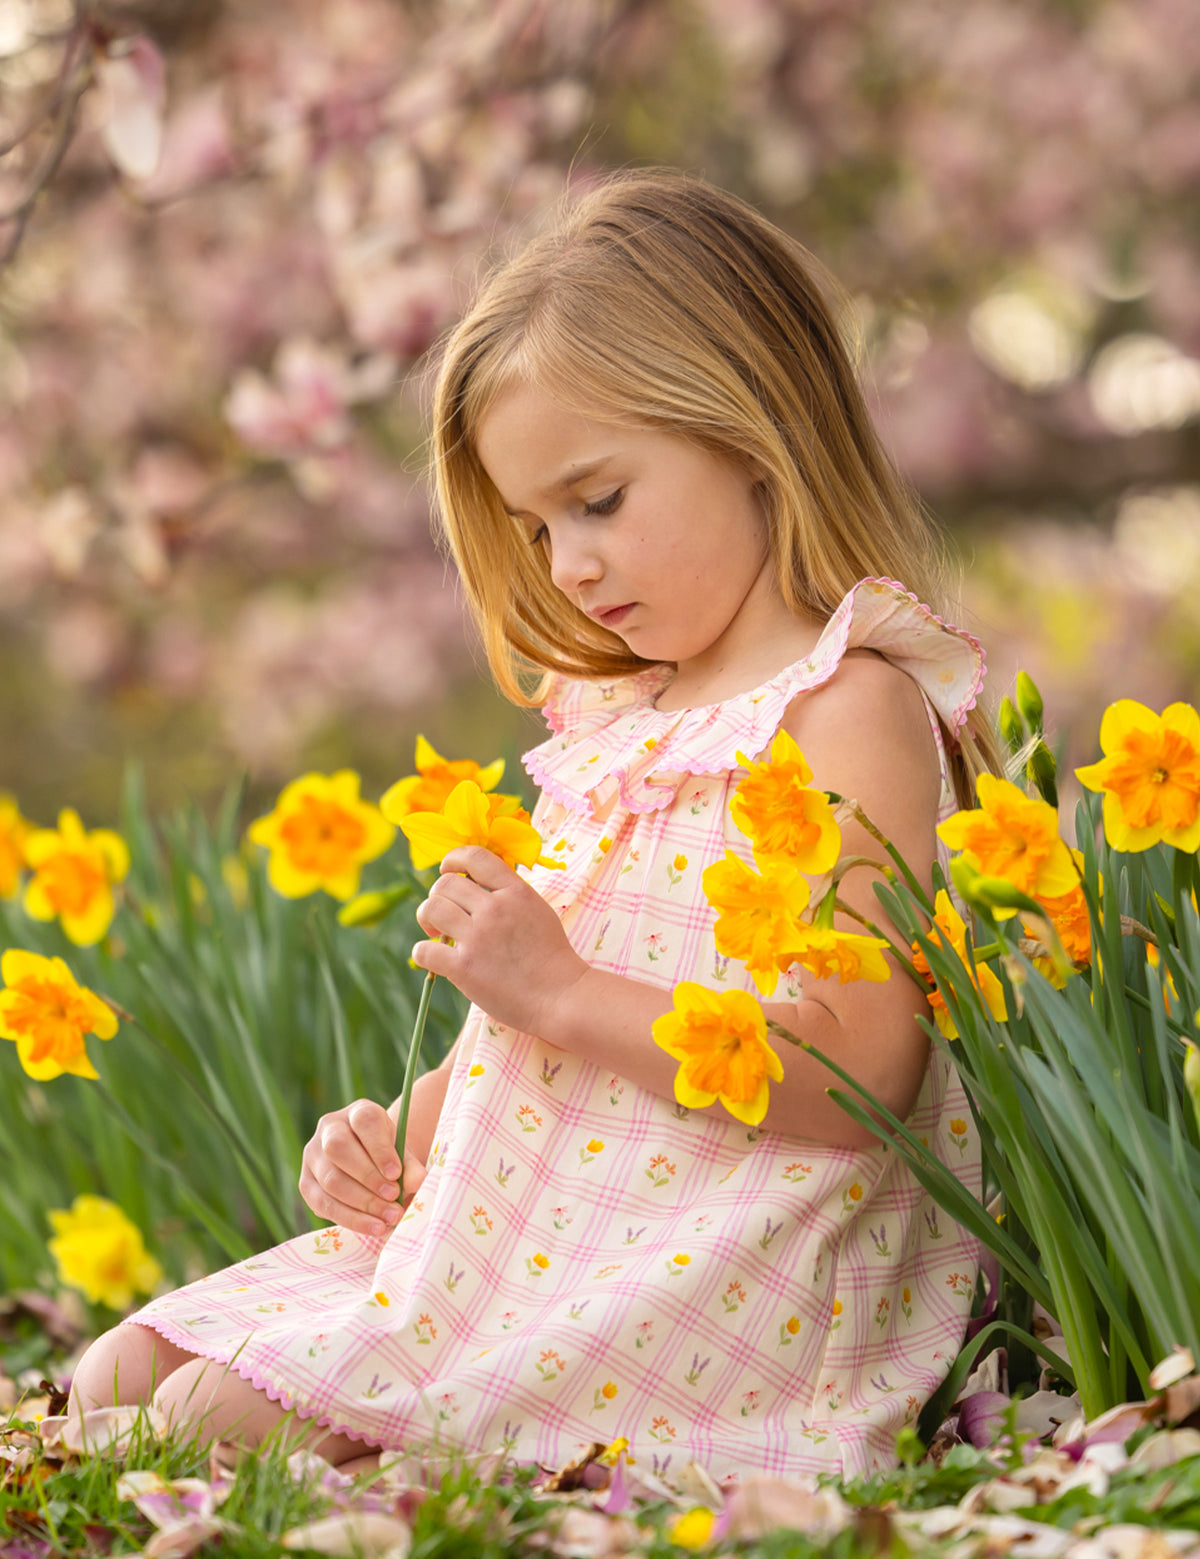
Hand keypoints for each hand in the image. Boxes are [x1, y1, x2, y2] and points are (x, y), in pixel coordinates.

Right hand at [299, 1098, 427, 1236]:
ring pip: (330, 1179)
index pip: (364, 1122)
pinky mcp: (306, 1183)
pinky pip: (322, 1204)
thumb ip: (410, 1166)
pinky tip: (373, 1227)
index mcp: (358, 1112)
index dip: (379, 1148)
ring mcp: (313, 1155)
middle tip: (393, 1197)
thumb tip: (418, 1183)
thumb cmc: (388, 1156)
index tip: (396, 1173)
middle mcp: (330, 1128)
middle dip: (368, 1177)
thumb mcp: (402, 1154)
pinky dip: (350, 1219)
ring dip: (362, 1203)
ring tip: (388, 1218)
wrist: (369, 1164)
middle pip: (338, 1148)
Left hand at [413, 846, 587, 1037]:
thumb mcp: (538, 910)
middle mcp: (495, 909)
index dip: (453, 859)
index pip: (475, 856)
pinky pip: (424, 950)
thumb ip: (510, 894)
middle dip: (438, 896)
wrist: (561, 997)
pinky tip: (435, 959)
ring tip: (437, 932)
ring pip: (431, 909)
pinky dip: (423, 952)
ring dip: (427, 919)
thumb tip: (478, 883)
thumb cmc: (551, 957)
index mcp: (516, 892)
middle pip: (445, 884)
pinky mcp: (464, 968)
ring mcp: (478, 938)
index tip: (448, 870)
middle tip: (443, 914)